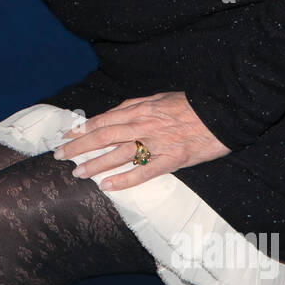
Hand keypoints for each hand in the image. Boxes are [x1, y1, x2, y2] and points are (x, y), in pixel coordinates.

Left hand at [52, 92, 229, 190]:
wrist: (224, 111)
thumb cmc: (191, 105)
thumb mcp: (160, 98)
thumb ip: (136, 106)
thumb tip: (114, 114)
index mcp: (140, 108)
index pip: (103, 120)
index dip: (82, 129)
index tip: (66, 137)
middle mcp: (143, 124)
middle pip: (102, 136)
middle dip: (78, 146)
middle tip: (60, 156)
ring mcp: (157, 142)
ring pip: (118, 154)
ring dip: (95, 164)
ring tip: (77, 173)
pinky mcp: (171, 159)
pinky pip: (143, 172)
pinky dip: (124, 179)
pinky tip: (108, 186)